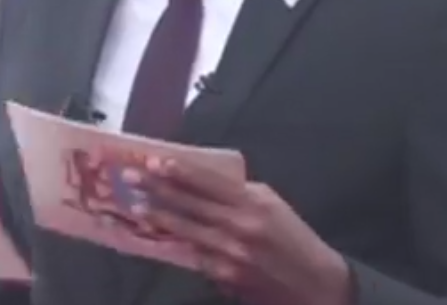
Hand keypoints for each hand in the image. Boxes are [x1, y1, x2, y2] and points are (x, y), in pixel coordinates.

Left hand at [125, 158, 351, 304]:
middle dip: (159, 189)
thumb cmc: (293, 238)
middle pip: (191, 204)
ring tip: (136, 204)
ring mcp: (230, 254)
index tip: (156, 161)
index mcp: (254, 202)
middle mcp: (240, 226)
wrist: (315, 285)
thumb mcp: (272, 205)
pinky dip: (178, 244)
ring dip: (160, 216)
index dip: (181, 172)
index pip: (209, 182)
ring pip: (187, 230)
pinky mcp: (225, 277)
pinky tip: (158, 235)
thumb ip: (239, 193)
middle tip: (131, 177)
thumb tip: (204, 184)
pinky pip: (196, 256)